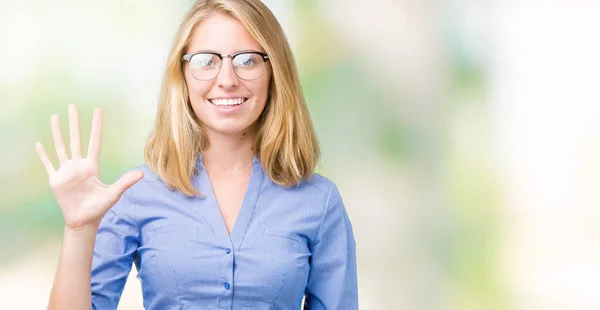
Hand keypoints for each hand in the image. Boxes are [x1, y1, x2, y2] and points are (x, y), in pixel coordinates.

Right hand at [35, 105, 142, 229]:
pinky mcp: (56, 179)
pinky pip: (48, 164)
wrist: (83, 220)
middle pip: (75, 139)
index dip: (96, 126)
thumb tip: (142, 173)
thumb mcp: (113, 193)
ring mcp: (66, 171)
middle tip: (72, 106)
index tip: (97, 111)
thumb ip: (125, 182)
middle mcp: (78, 165)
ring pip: (60, 147)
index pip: (94, 141)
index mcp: (91, 166)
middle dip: (74, 123)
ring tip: (54, 117)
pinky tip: (39, 144)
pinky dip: (43, 155)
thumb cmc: (99, 207)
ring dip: (57, 132)